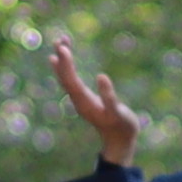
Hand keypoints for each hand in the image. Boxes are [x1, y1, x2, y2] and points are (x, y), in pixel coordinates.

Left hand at [43, 38, 139, 170]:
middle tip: (59, 40)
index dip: (66, 65)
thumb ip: (109, 97)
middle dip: (62, 59)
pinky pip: (71, 79)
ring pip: (66, 78)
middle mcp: (78, 100)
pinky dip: (68, 67)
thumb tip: (102, 77)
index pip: (71, 81)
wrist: (119, 142)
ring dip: (63, 60)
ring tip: (61, 42)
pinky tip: (67, 59)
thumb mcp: (118, 113)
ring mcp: (80, 100)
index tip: (63, 49)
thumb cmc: (121, 127)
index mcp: (84, 102)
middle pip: (65, 77)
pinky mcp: (84, 99)